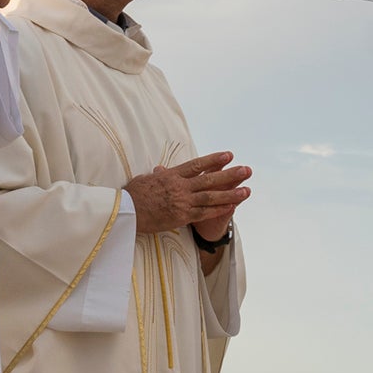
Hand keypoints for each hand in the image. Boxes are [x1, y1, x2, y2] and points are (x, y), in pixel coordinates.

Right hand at [128, 151, 248, 238]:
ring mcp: (182, 202)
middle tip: (247, 170)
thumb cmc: (131, 195)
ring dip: (231, 193)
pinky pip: (204, 213)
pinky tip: (232, 207)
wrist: (125, 212)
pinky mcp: (181, 217)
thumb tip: (161, 171)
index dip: (214, 160)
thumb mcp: (145, 180)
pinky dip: (219, 209)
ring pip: (211, 196)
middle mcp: (180, 187)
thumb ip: (158, 176)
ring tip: (247, 190)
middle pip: (209, 179)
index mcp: (172, 176)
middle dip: (230, 175)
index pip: (197, 165)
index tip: (228, 155)